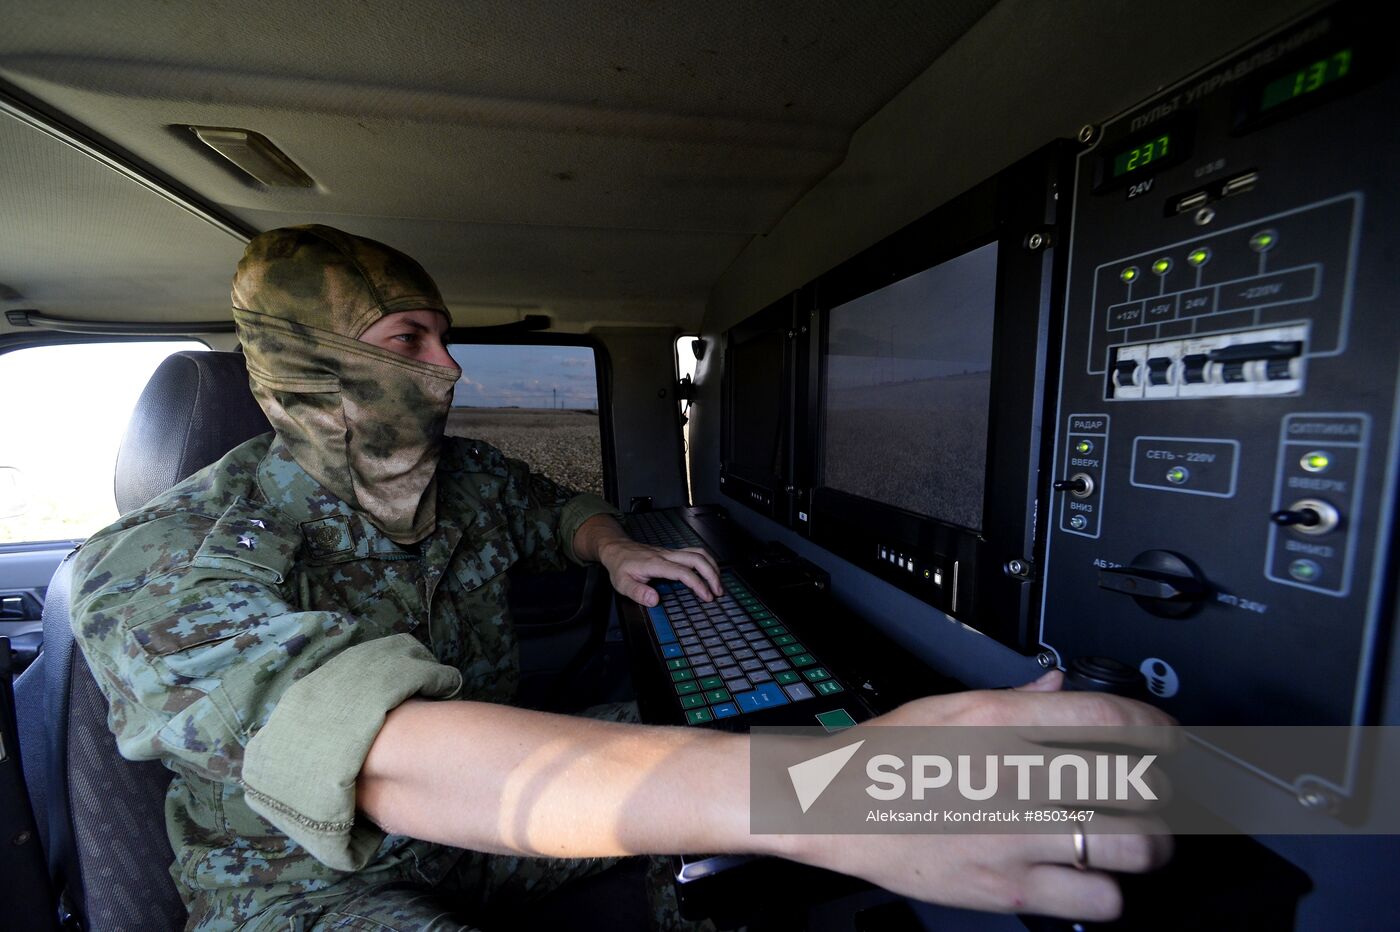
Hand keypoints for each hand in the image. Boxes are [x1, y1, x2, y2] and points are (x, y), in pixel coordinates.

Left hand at [596, 539, 722, 605]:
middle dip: (712, 574)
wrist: (617, 549)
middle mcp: (667, 555)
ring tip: (719, 583)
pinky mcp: (673, 553)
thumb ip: (637, 593)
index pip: (683, 572)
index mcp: (656, 564)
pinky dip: (706, 562)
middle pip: (697, 558)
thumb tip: (654, 600)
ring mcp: (671, 552)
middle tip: (719, 592)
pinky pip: (695, 553)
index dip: (698, 584)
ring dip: (712, 566)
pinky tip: (709, 573)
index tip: (707, 596)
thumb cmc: (620, 566)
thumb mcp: (622, 583)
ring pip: (698, 553)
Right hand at [770, 671, 1176, 920]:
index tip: (1165, 738)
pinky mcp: (1009, 888)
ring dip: (1150, 844)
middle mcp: (1015, 775)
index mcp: (1000, 721)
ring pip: (1131, 845)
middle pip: (1135, 782)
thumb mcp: (946, 706)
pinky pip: (1097, 899)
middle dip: (1160, 790)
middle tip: (1155, 794)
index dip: (1156, 728)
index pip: (1110, 717)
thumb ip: (1015, 699)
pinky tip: (1095, 878)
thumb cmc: (885, 758)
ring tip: (1143, 842)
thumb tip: (1061, 688)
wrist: (833, 809)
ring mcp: (1016, 835)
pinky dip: (1108, 892)